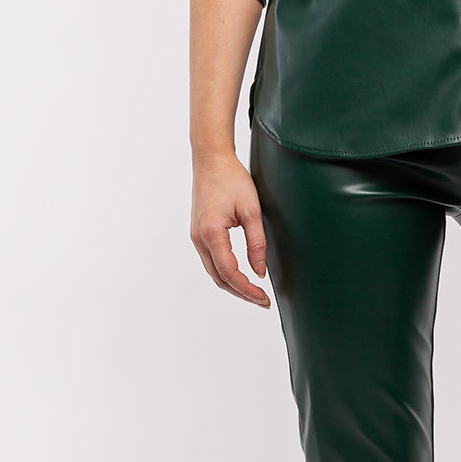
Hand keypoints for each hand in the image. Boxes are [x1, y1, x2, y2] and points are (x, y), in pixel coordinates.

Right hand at [191, 146, 271, 306]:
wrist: (211, 160)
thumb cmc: (231, 179)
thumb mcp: (252, 210)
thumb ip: (257, 243)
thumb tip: (260, 271)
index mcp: (211, 233)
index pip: (229, 273)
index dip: (247, 289)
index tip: (263, 298)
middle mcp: (199, 238)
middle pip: (219, 278)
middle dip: (241, 293)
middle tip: (262, 301)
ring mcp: (196, 237)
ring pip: (213, 272)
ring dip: (233, 285)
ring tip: (254, 292)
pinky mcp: (198, 233)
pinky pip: (210, 261)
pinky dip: (225, 273)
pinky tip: (240, 276)